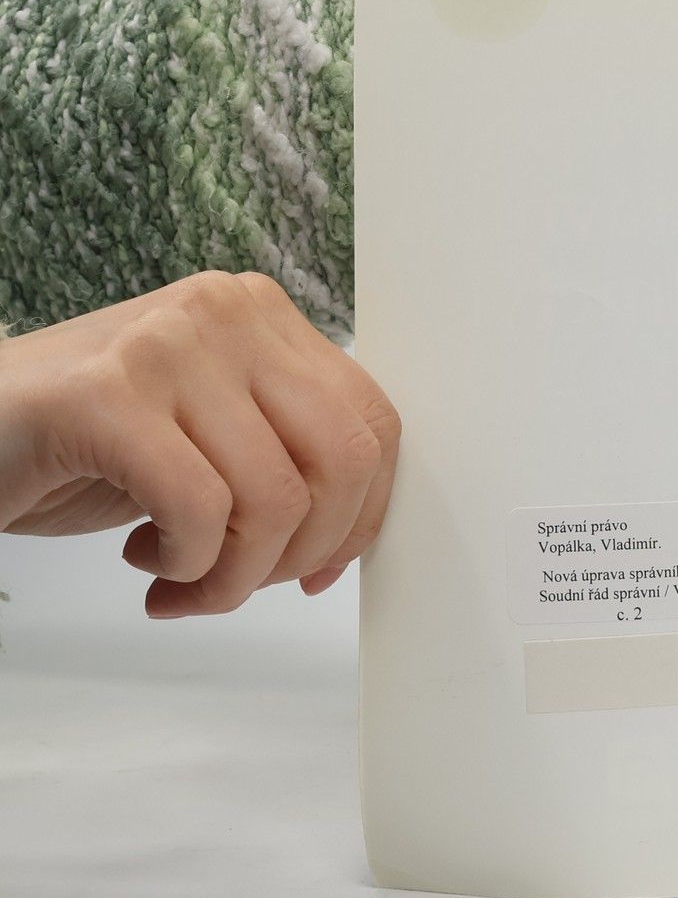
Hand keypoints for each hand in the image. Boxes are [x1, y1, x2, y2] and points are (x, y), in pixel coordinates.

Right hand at [0, 272, 400, 617]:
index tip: (316, 570)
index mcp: (264, 315)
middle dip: (298, 555)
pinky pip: (199, 510)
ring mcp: (168, 345)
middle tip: (235, 584)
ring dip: (230, 577)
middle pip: (341, 460)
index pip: (372, 421)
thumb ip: (283, 459)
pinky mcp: (105, 394)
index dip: (361, 515)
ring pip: (274, 497)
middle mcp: (226, 312)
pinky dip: (184, 564)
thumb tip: (350, 542)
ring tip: (180, 581)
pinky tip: (143, 558)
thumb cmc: (85, 443)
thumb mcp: (209, 436)